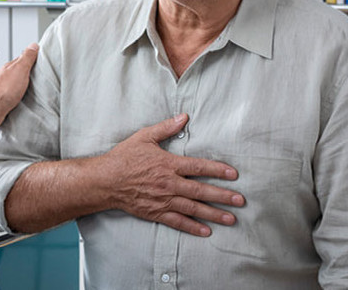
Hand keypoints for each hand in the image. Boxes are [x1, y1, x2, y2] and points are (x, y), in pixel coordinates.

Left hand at [0, 43, 38, 132]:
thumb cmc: (4, 89)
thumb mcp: (20, 68)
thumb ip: (27, 57)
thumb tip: (33, 46)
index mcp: (11, 67)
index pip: (23, 59)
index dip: (33, 59)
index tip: (42, 59)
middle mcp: (7, 77)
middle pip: (20, 73)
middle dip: (30, 74)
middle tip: (41, 76)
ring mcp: (5, 89)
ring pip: (17, 85)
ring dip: (25, 87)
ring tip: (35, 90)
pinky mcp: (4, 101)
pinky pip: (15, 97)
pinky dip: (21, 98)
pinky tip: (25, 101)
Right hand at [103, 114, 244, 235]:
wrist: (106, 180)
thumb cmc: (125, 157)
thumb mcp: (144, 136)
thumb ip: (165, 127)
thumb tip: (184, 117)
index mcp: (168, 164)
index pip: (198, 167)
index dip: (217, 170)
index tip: (233, 174)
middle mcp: (169, 184)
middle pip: (201, 191)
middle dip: (222, 196)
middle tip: (240, 200)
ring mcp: (163, 200)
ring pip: (193, 209)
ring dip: (214, 214)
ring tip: (231, 218)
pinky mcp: (156, 213)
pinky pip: (178, 222)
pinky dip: (193, 228)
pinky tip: (206, 231)